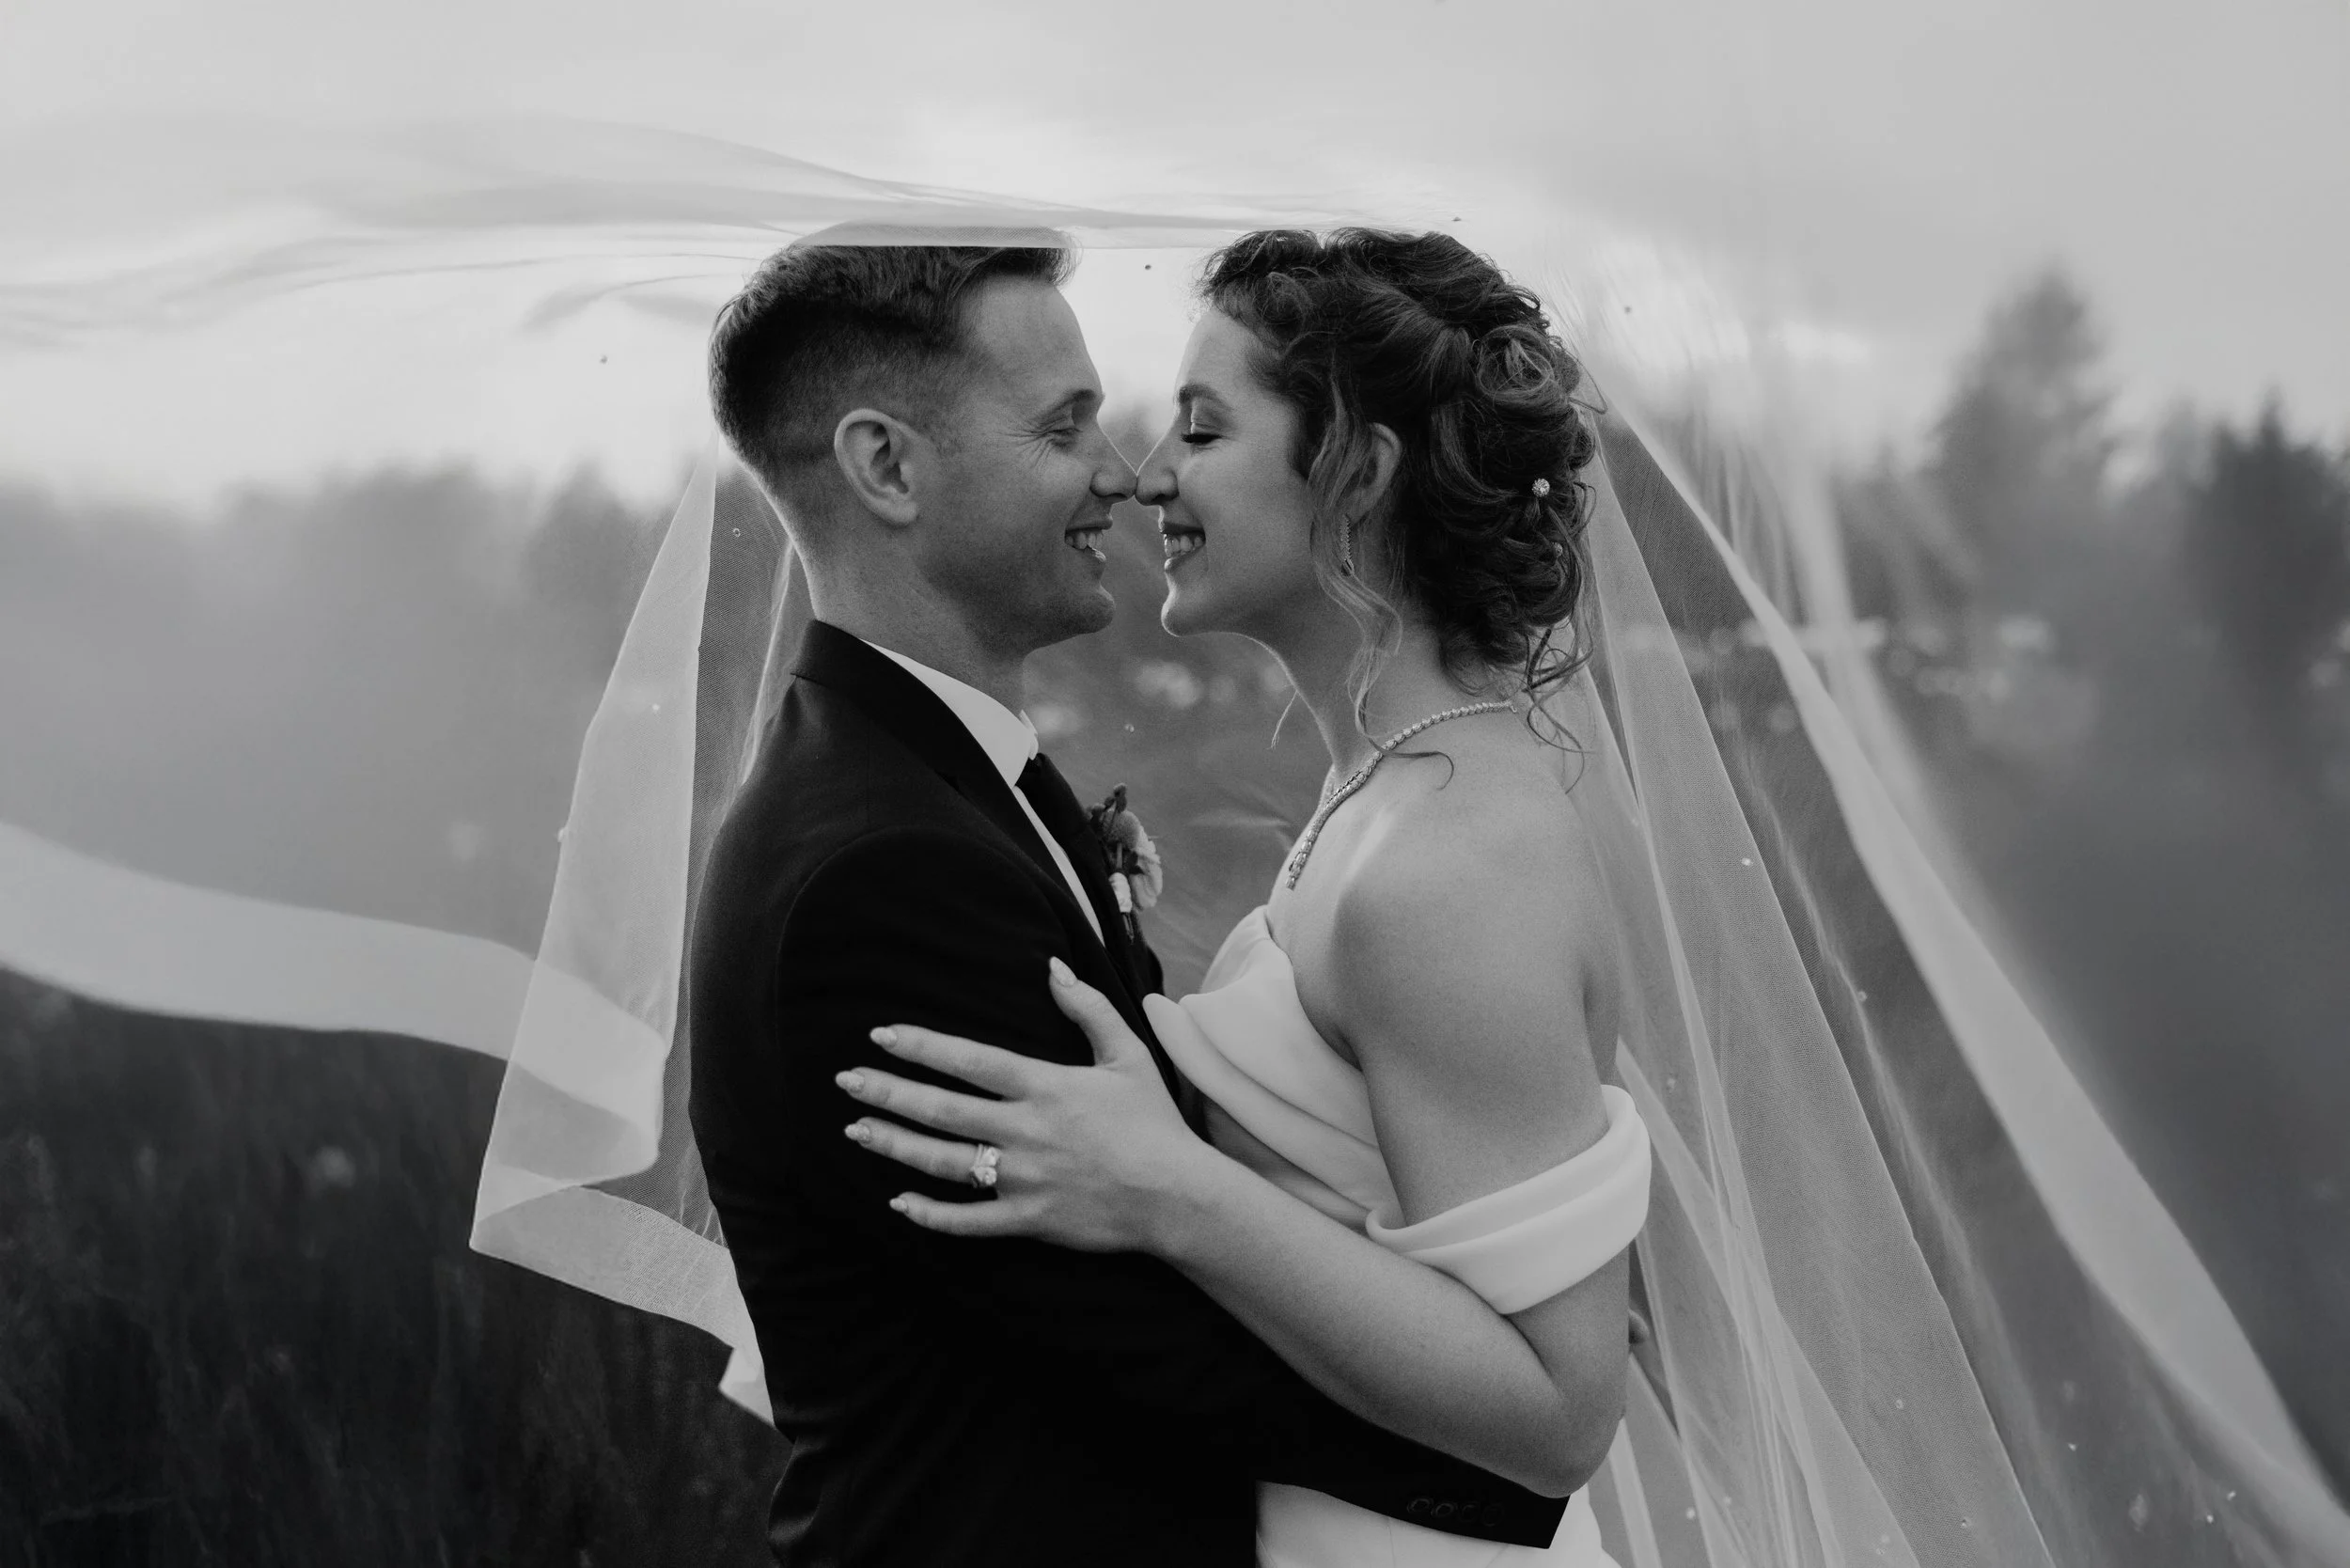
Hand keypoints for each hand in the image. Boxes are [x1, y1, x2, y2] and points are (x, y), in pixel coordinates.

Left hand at [838, 957, 1211, 1252]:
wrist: (1178, 1197)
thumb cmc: (1154, 1123)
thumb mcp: (1128, 1054)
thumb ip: (1088, 1007)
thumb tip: (1052, 965)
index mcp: (1047, 1086)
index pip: (970, 1061)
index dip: (923, 1047)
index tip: (882, 1035)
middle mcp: (1027, 1131)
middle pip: (943, 1109)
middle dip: (889, 1093)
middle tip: (848, 1081)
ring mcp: (1025, 1179)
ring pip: (944, 1161)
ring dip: (895, 1145)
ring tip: (857, 1131)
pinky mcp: (1029, 1220)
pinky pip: (968, 1221)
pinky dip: (931, 1215)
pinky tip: (899, 1204)